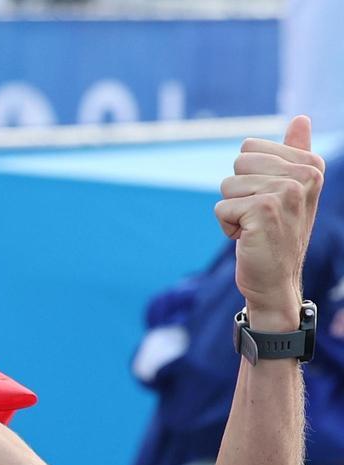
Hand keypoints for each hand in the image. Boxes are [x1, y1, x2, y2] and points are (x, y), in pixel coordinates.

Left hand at [216, 115, 324, 329]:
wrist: (276, 278)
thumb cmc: (277, 232)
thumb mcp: (289, 190)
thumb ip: (294, 153)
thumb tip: (301, 118)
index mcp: (310, 165)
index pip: (249, 147)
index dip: (248, 176)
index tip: (268, 198)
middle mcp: (304, 175)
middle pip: (237, 163)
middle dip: (238, 192)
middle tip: (259, 215)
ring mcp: (286, 192)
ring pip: (227, 186)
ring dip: (233, 210)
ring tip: (254, 227)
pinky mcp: (265, 210)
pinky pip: (221, 207)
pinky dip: (227, 226)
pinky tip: (247, 239)